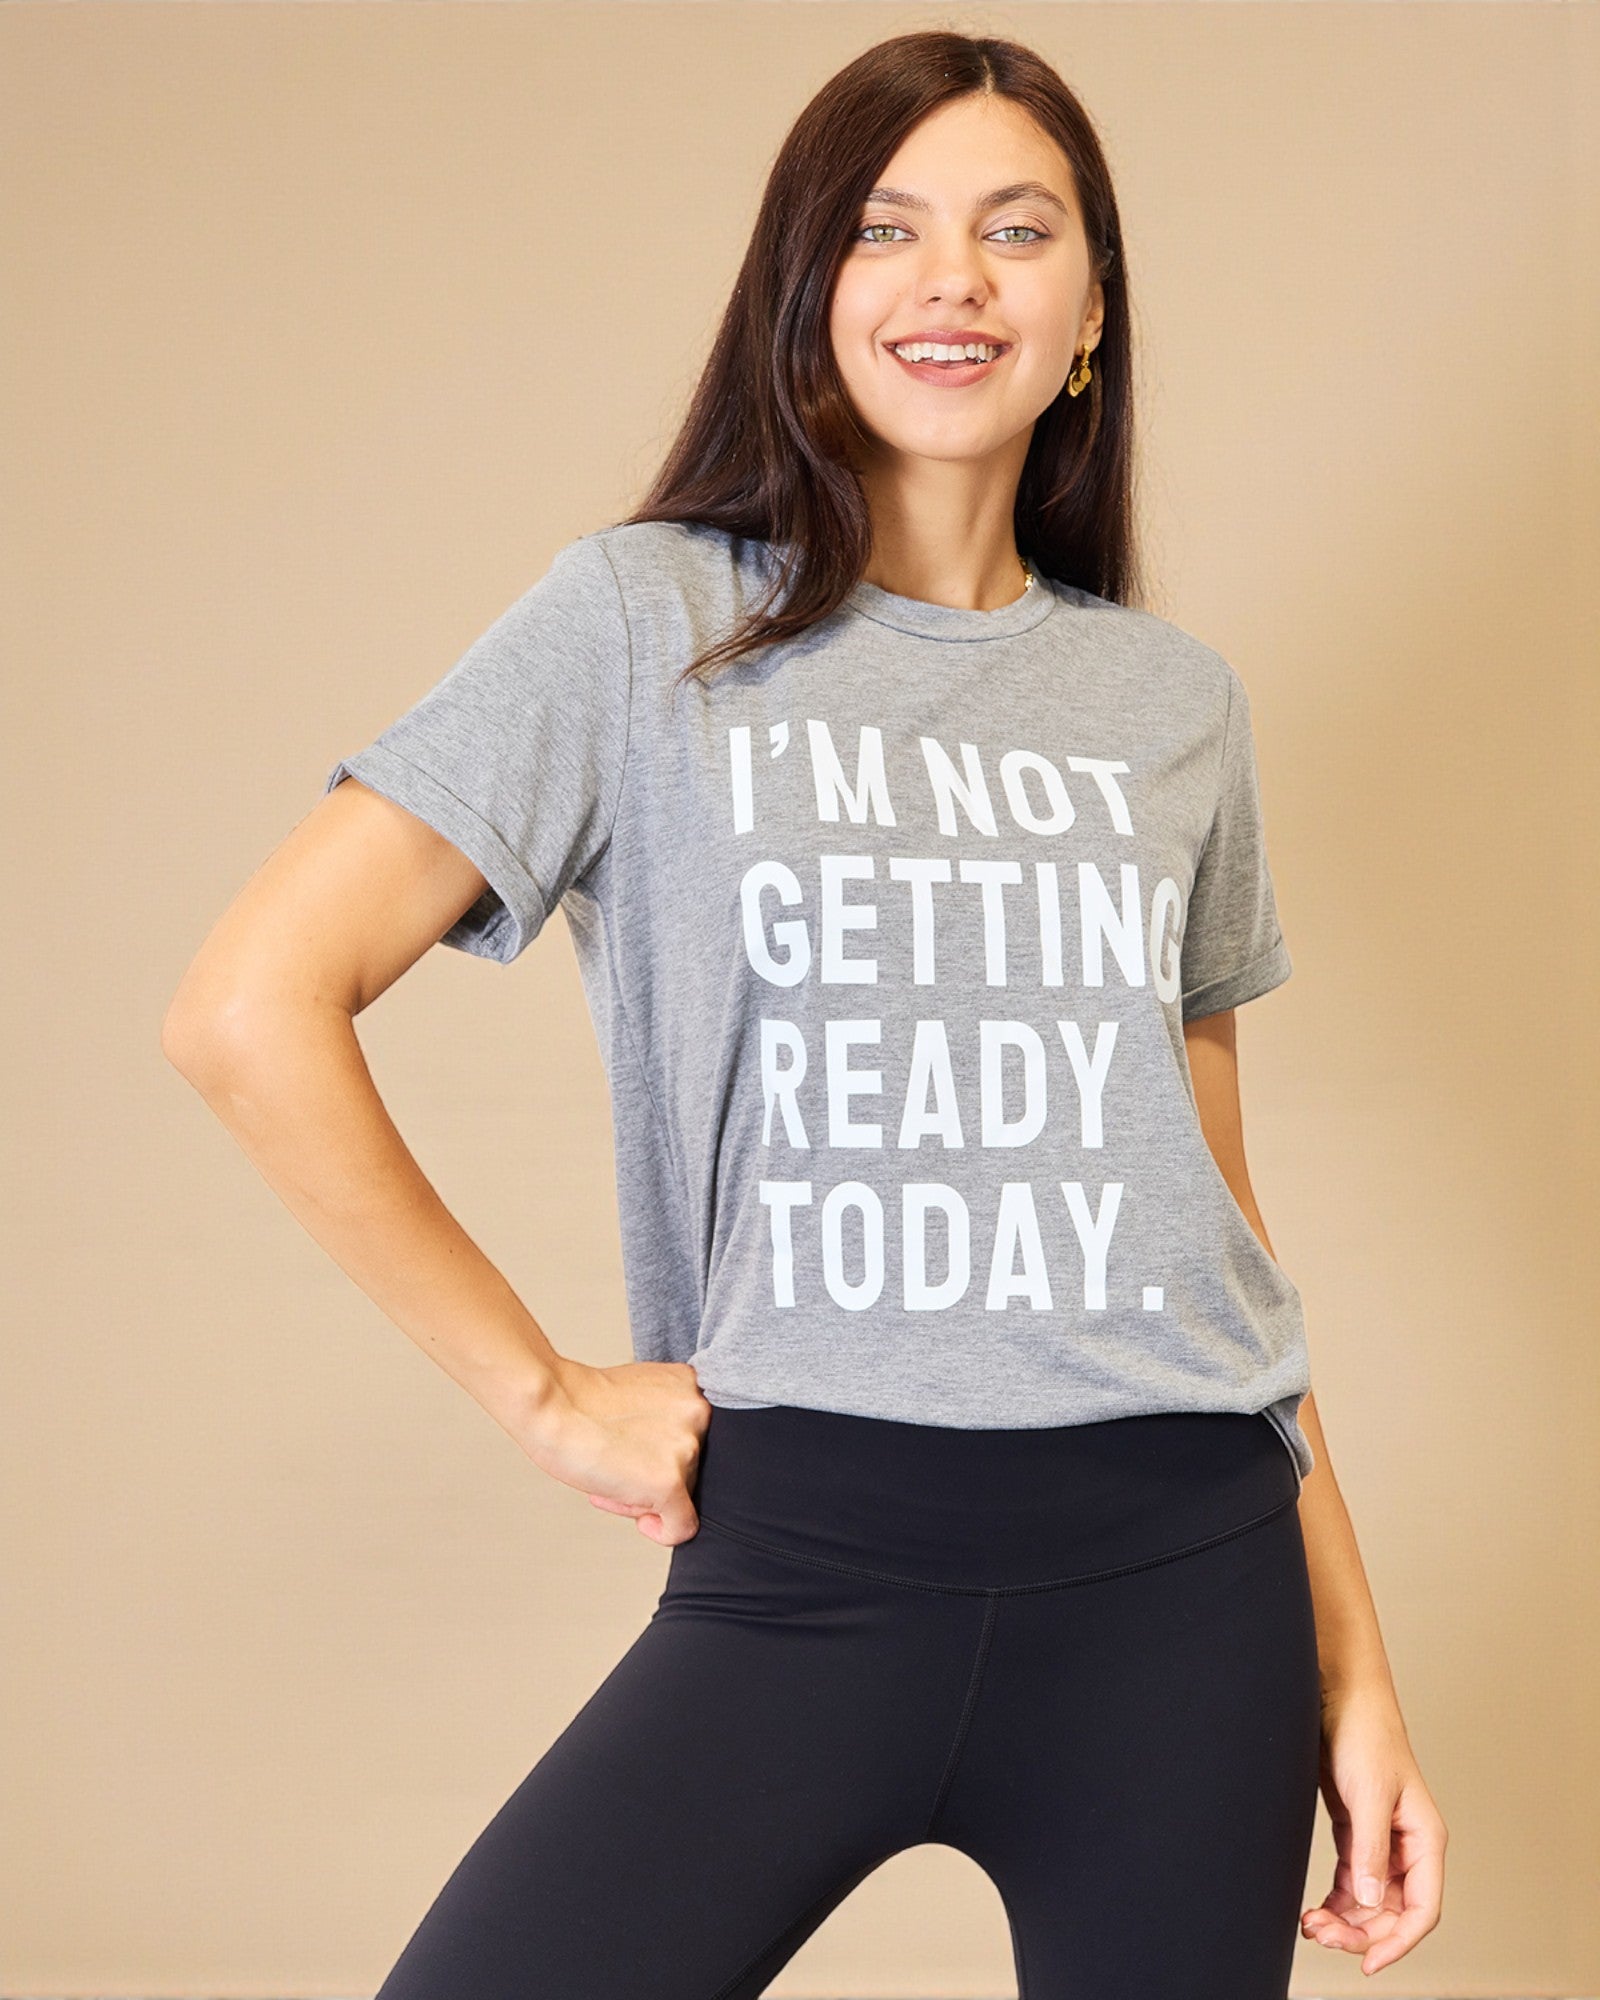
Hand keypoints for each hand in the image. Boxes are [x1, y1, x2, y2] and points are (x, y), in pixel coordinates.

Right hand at [517, 1356, 711, 1546]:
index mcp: (692, 1387)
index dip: (661, 1452)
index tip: (636, 1452)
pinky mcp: (670, 1482)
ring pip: (683, 1495)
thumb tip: (671, 1460)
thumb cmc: (578, 1403)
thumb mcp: (640, 1398)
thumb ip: (665, 1420)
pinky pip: (682, 1526)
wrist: (551, 1406)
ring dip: (647, 1496)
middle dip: (653, 1475)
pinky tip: (642, 1521)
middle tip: (616, 1466)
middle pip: (690, 1467)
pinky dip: (662, 1531)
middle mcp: (699, 1414)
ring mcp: (687, 1448)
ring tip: (612, 1475)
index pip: (694, 1437)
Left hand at [1301, 1683, 1447, 1976]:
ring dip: (1344, 1919)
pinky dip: (1336, 1900)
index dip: (1398, 1941)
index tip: (1368, 1961)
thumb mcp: (1369, 1794)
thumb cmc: (1365, 1734)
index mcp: (1425, 1839)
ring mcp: (1381, 1841)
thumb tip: (1367, 1900)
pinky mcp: (1356, 1832)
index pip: (1421, 1908)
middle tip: (1321, 1934)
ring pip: (1369, 1900)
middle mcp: (1407, 1846)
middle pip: (1392, 1911)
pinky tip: (1316, 1909)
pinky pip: (1351, 1881)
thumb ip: (1370, 1849)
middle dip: (1360, 1931)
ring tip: (1311, 1925)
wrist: (1340, 1696)